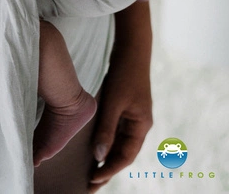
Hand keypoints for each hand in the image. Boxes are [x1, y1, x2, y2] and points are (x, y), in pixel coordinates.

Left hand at [89, 3, 152, 189]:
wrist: (131, 49)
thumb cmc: (125, 74)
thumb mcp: (114, 102)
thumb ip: (107, 129)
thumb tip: (98, 155)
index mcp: (141, 126)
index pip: (126, 156)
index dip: (110, 169)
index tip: (94, 179)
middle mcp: (138, 125)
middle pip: (122, 153)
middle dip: (107, 168)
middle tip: (88, 184)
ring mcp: (131, 117)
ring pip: (117, 143)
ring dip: (104, 156)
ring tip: (88, 170)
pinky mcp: (123, 109)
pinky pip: (113, 131)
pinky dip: (104, 140)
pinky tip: (91, 147)